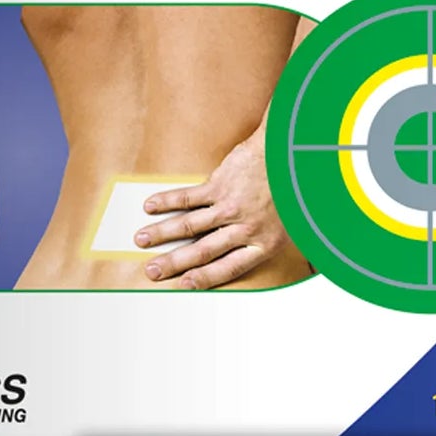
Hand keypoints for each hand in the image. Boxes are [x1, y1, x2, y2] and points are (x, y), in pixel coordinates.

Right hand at [133, 129, 289, 288]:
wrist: (290, 150)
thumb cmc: (294, 185)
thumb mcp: (293, 222)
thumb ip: (272, 237)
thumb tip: (264, 250)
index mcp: (263, 243)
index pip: (228, 268)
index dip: (204, 278)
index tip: (184, 285)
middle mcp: (243, 228)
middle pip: (202, 252)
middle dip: (174, 263)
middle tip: (152, 271)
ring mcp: (229, 206)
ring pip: (189, 226)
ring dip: (162, 234)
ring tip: (141, 240)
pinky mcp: (220, 184)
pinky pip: (188, 197)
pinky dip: (168, 202)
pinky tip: (151, 206)